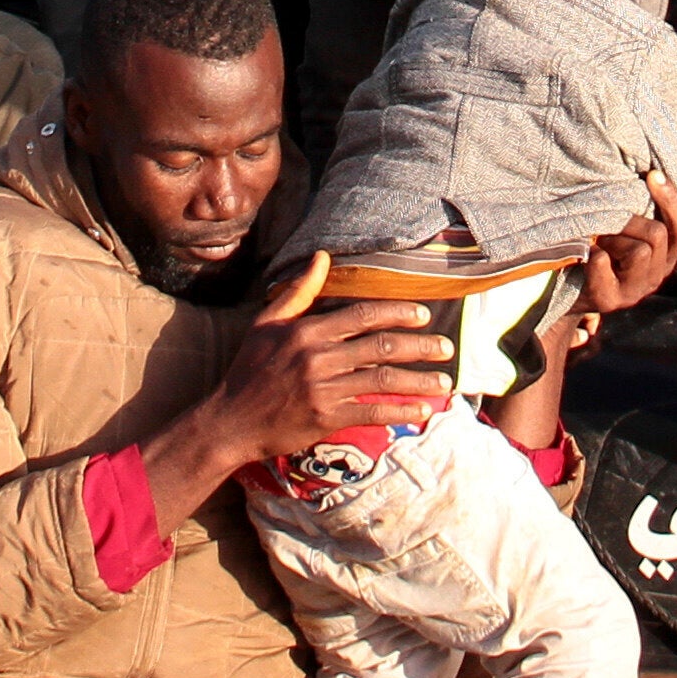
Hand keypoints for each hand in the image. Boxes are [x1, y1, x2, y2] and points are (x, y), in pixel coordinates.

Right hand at [205, 256, 449, 462]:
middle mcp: (318, 356)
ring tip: (445, 384)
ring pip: (383, 379)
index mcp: (307, 330)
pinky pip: (372, 411)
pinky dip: (400, 411)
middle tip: (446, 348)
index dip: (398, 312)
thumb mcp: (266, 323)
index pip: (363, 315)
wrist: (230, 421)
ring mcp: (323, 388)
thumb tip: (321, 256)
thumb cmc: (249, 370)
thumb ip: (299, 291)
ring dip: (419, 381)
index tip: (423, 315)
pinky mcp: (326, 417)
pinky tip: (421, 412)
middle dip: (420, 346)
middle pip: (382, 346)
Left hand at [581, 173, 676, 323]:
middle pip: (658, 235)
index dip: (672, 201)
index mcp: (665, 259)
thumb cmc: (597, 253)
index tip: (653, 174)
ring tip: (599, 244)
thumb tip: (647, 173)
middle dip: (630, 222)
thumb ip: (640, 215)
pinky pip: (603, 263)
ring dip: (613, 239)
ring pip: (639, 251)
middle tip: (608, 226)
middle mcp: (656, 277)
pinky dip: (592, 253)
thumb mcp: (625, 234)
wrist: (565, 294)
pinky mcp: (609, 300)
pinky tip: (585, 258)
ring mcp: (635, 292)